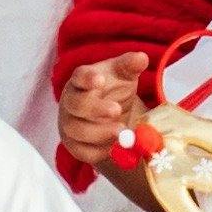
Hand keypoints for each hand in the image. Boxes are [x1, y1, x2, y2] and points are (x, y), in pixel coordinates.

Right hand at [55, 54, 145, 171]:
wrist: (110, 117)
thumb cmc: (113, 90)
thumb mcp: (124, 75)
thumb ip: (130, 66)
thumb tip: (142, 58)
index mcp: (81, 81)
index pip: (79, 77)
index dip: (87, 79)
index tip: (100, 80)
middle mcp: (71, 102)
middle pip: (76, 105)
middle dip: (95, 109)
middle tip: (116, 110)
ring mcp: (70, 125)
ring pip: (77, 131)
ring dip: (100, 133)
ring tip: (121, 132)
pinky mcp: (76, 147)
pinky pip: (83, 152)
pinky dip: (100, 151)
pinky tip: (116, 148)